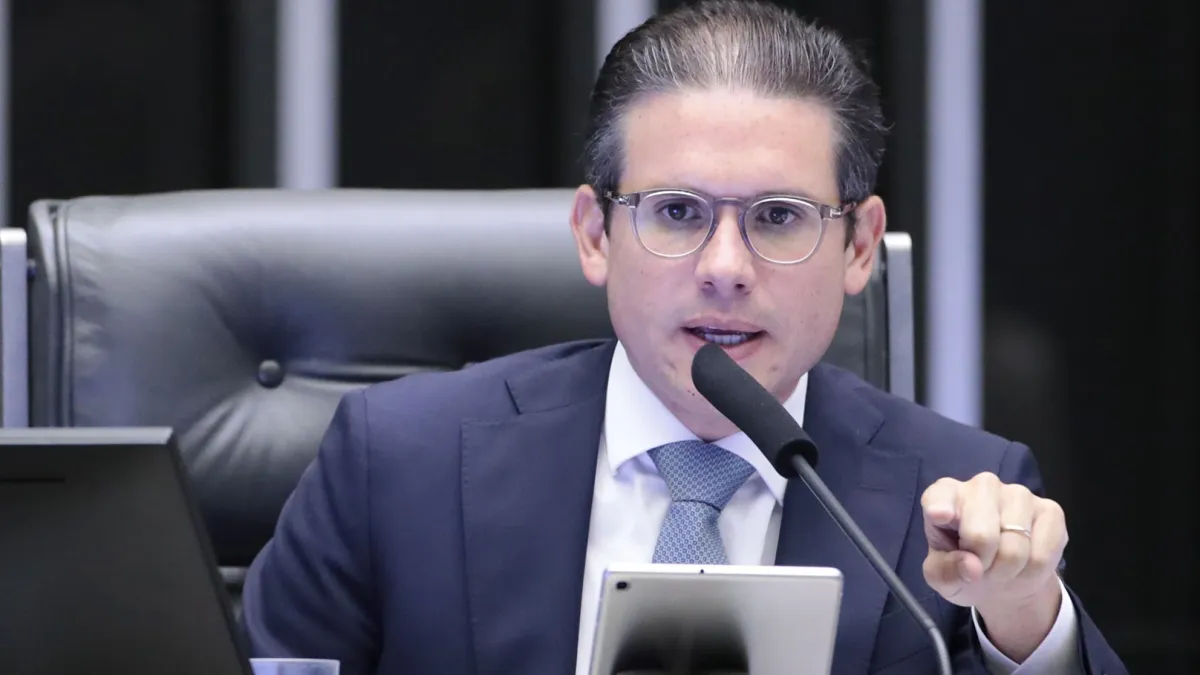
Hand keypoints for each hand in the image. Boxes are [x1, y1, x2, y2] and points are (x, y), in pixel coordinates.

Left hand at [920, 472, 1067, 660]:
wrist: (1003, 579)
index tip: (939, 516)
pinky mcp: (1050, 510)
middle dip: (982, 563)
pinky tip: (1024, 564)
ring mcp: (1019, 494)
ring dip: (1008, 569)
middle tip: (981, 567)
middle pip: (981, 533)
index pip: (940, 495)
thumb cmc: (963, 567)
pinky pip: (1042, 554)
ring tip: (1001, 567)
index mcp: (946, 495)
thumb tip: (972, 567)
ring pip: (1015, 545)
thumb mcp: (942, 577)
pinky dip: (1032, 572)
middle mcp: (982, 486)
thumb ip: (947, 572)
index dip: (940, 506)